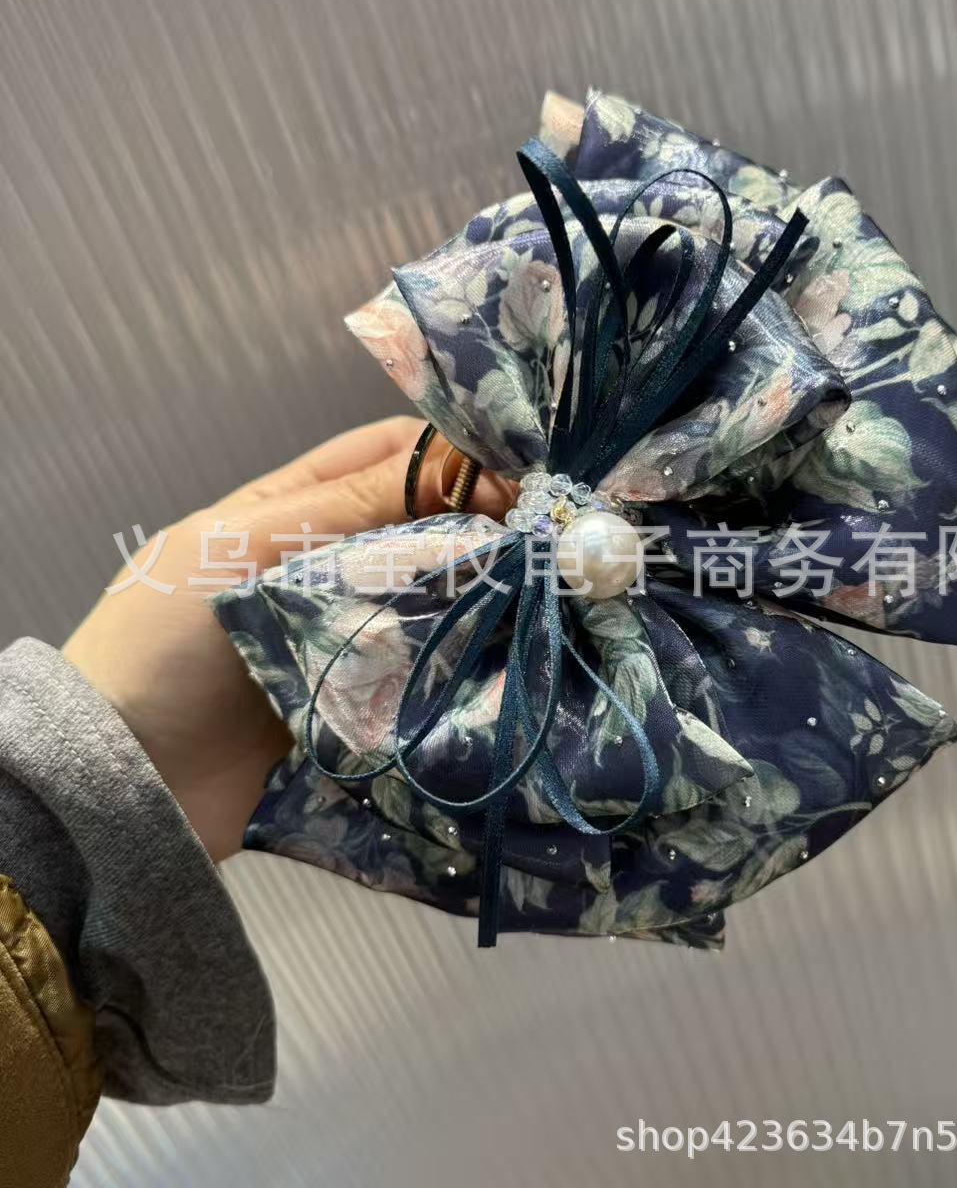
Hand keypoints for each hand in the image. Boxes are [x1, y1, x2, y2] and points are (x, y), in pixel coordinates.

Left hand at [64, 417, 515, 861]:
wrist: (128, 781)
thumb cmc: (166, 640)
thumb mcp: (245, 546)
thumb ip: (349, 505)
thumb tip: (463, 467)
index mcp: (296, 508)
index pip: (390, 454)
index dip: (456, 455)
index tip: (519, 479)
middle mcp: (333, 562)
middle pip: (425, 525)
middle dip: (485, 524)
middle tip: (548, 541)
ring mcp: (354, 632)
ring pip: (437, 595)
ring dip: (484, 592)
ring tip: (543, 595)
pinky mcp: (370, 698)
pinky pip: (429, 665)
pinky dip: (467, 657)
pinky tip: (512, 652)